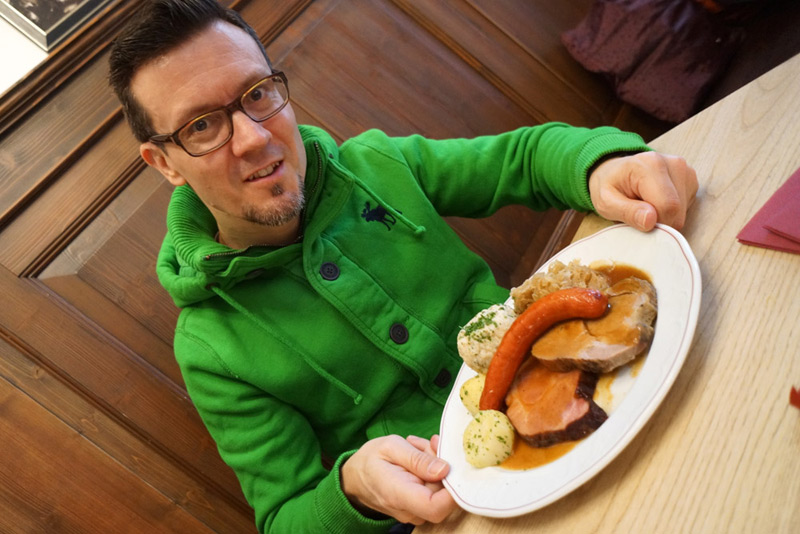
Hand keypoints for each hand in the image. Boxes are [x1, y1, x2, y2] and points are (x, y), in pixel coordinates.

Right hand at [341, 434, 456, 524]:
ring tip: (416, 450)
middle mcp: (409, 510)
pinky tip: (417, 459)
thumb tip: (445, 469)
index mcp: (399, 494)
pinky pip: (433, 490)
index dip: (453, 491)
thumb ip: (418, 459)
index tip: (452, 465)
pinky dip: (430, 472)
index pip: (436, 507)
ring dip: (435, 466)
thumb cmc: (369, 460)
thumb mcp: (391, 447)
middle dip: (441, 465)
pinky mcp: (418, 508)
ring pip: (440, 490)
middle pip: (442, 493)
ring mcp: (414, 512)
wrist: (353, 478)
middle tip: (428, 444)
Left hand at [588, 151, 697, 230]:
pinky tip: (656, 202)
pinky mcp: (690, 179)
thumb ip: (627, 212)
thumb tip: (650, 221)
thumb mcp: (606, 202)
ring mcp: (685, 170)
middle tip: (639, 214)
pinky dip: (671, 212)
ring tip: (646, 206)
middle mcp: (674, 164)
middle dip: (659, 222)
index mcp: (651, 165)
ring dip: (665, 217)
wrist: (615, 172)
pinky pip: (686, 208)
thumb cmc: (609, 186)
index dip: (655, 223)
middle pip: (677, 210)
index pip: (667, 206)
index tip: (638, 222)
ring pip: (683, 212)